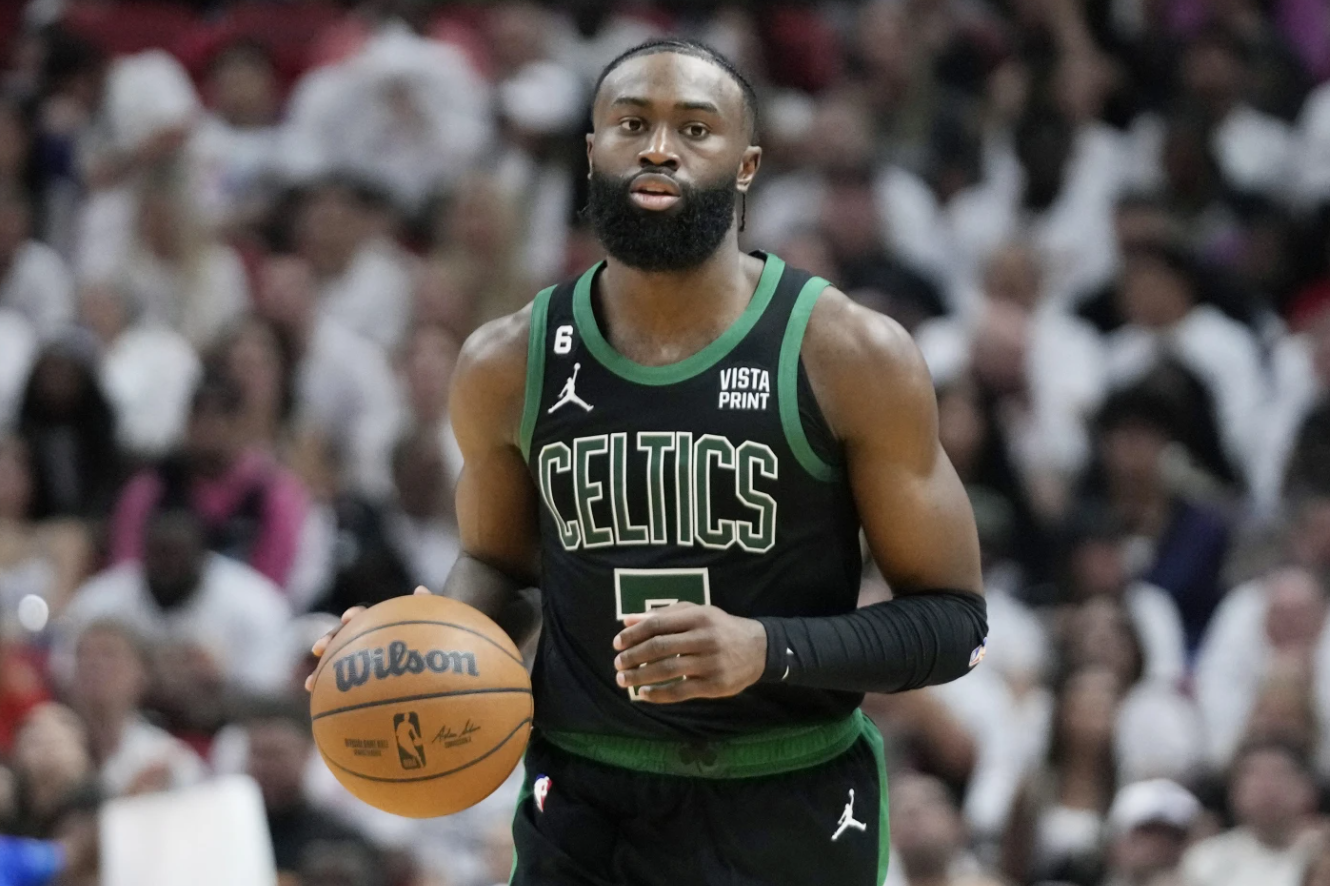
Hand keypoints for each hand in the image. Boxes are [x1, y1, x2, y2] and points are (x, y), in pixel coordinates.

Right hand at [304, 587, 431, 691]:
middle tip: (318, 649)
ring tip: (310, 685)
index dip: (355, 616)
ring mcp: (365, 662)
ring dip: (322, 673)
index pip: (364, 616)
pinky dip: (337, 701)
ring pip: (339, 666)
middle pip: (344, 638)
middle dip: (329, 640)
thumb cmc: (440, 639)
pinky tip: (326, 712)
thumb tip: (419, 590)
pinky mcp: (364, 684)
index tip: (348, 618)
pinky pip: (350, 693)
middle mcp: (369, 642)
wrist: (438, 658)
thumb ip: (431, 608)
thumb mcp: (440, 623)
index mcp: (383, 625)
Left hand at [612, 603, 766, 702]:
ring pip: (668, 670)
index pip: (657, 624)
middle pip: (660, 647)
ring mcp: (710, 663)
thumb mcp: (696, 613)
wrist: (758, 649)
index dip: (634, 634)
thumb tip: (627, 620)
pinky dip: (659, 694)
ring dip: (640, 676)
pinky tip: (644, 695)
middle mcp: (704, 638)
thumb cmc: (720, 628)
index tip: (617, 643)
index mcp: (698, 617)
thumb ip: (663, 615)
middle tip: (617, 664)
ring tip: (624, 680)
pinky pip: (681, 691)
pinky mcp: (714, 685)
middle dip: (633, 656)